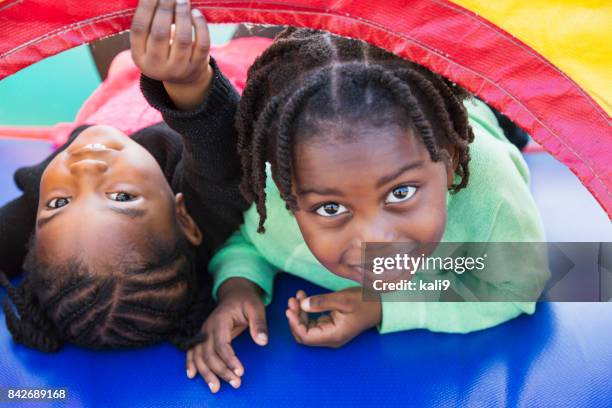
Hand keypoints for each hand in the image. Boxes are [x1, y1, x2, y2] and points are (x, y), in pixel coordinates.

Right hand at [130, 0, 213, 109]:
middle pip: (160, 33)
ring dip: (183, 15)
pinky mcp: (197, 66)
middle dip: (165, 9)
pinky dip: (200, 26)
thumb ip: (149, 21)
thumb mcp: (149, 41)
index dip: (146, 7)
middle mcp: (157, 66)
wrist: (183, 78)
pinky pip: (202, 44)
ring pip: (182, 39)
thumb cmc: (162, 49)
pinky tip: (196, 13)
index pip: (139, 28)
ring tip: (183, 0)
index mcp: (139, 57)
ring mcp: (178, 69)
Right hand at [186, 278, 267, 392]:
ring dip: (206, 373)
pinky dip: (190, 363)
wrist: (235, 293)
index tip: (240, 372)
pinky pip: (192, 351)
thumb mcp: (256, 308)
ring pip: (199, 355)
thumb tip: (262, 341)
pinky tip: (192, 375)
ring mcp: (203, 332)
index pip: (222, 344)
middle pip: (209, 353)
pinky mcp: (203, 336)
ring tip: (216, 388)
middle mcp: (208, 327)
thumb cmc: (246, 300)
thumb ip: (259, 324)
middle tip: (236, 383)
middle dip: (221, 371)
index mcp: (220, 320)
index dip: (229, 360)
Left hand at [285, 287, 381, 347]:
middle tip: (291, 300)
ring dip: (299, 313)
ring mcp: (330, 332)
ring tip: (296, 296)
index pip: (306, 337)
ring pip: (307, 327)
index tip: (290, 309)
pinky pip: (313, 322)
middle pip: (304, 334)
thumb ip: (321, 302)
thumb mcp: (343, 299)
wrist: (380, 304)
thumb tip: (302, 305)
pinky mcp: (331, 325)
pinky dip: (306, 311)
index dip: (295, 324)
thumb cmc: (364, 302)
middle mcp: (330, 338)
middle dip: (295, 318)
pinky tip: (304, 297)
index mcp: (334, 335)